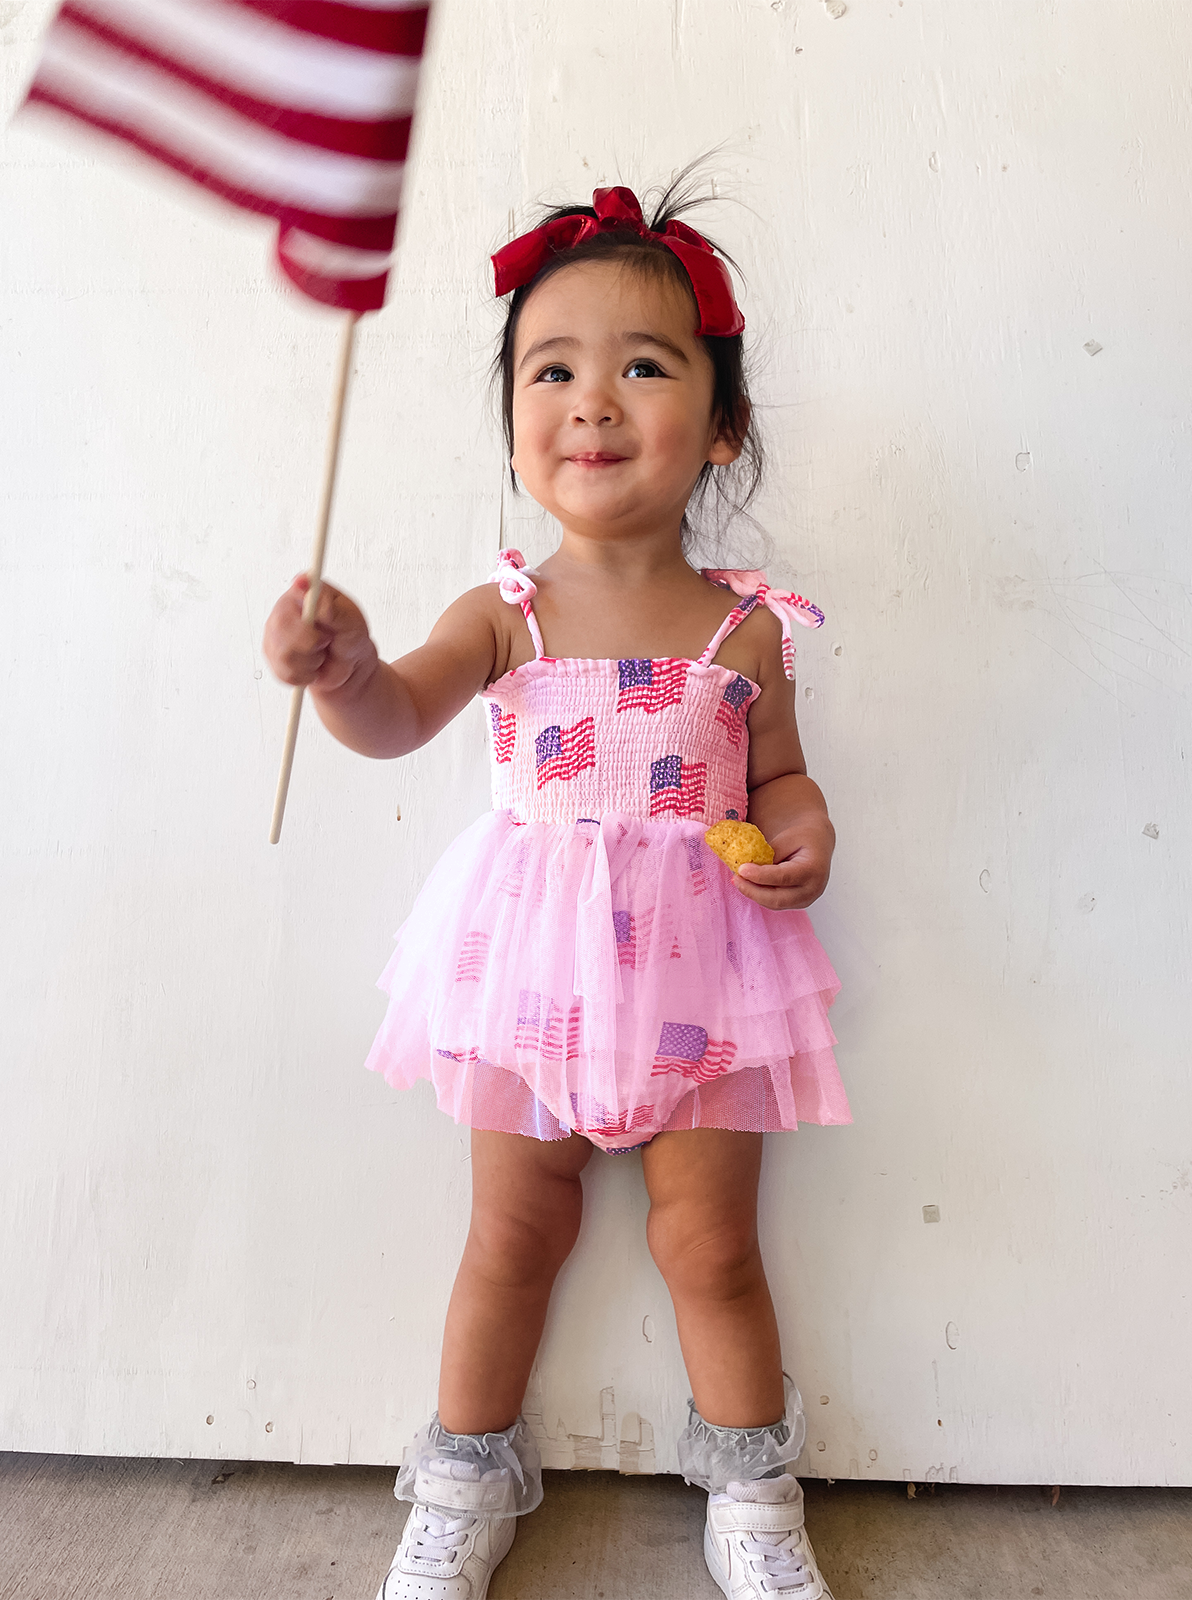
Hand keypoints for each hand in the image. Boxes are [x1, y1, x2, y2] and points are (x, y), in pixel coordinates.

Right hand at [262, 575, 378, 695]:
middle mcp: (284, 612)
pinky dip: (304, 676)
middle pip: (280, 627)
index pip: (291, 596)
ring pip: (283, 654)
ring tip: (321, 655)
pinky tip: (313, 668)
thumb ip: (334, 610)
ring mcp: (275, 635)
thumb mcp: (351, 620)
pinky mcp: (274, 658)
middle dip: (309, 642)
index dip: (300, 609)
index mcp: (303, 594)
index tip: (311, 618)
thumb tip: (318, 599)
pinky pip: (283, 672)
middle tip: (325, 641)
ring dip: (310, 661)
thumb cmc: (350, 637)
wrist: (349, 665)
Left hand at [733, 820, 833, 909]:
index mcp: (813, 869)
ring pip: (774, 904)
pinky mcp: (797, 903)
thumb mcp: (786, 838)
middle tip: (736, 878)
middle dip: (753, 890)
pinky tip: (748, 884)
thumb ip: (769, 854)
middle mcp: (813, 889)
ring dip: (754, 894)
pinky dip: (760, 895)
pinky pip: (775, 903)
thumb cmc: (801, 837)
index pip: (783, 877)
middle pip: (778, 898)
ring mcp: (806, 899)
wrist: (816, 843)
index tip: (741, 869)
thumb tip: (746, 868)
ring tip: (738, 880)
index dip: (760, 876)